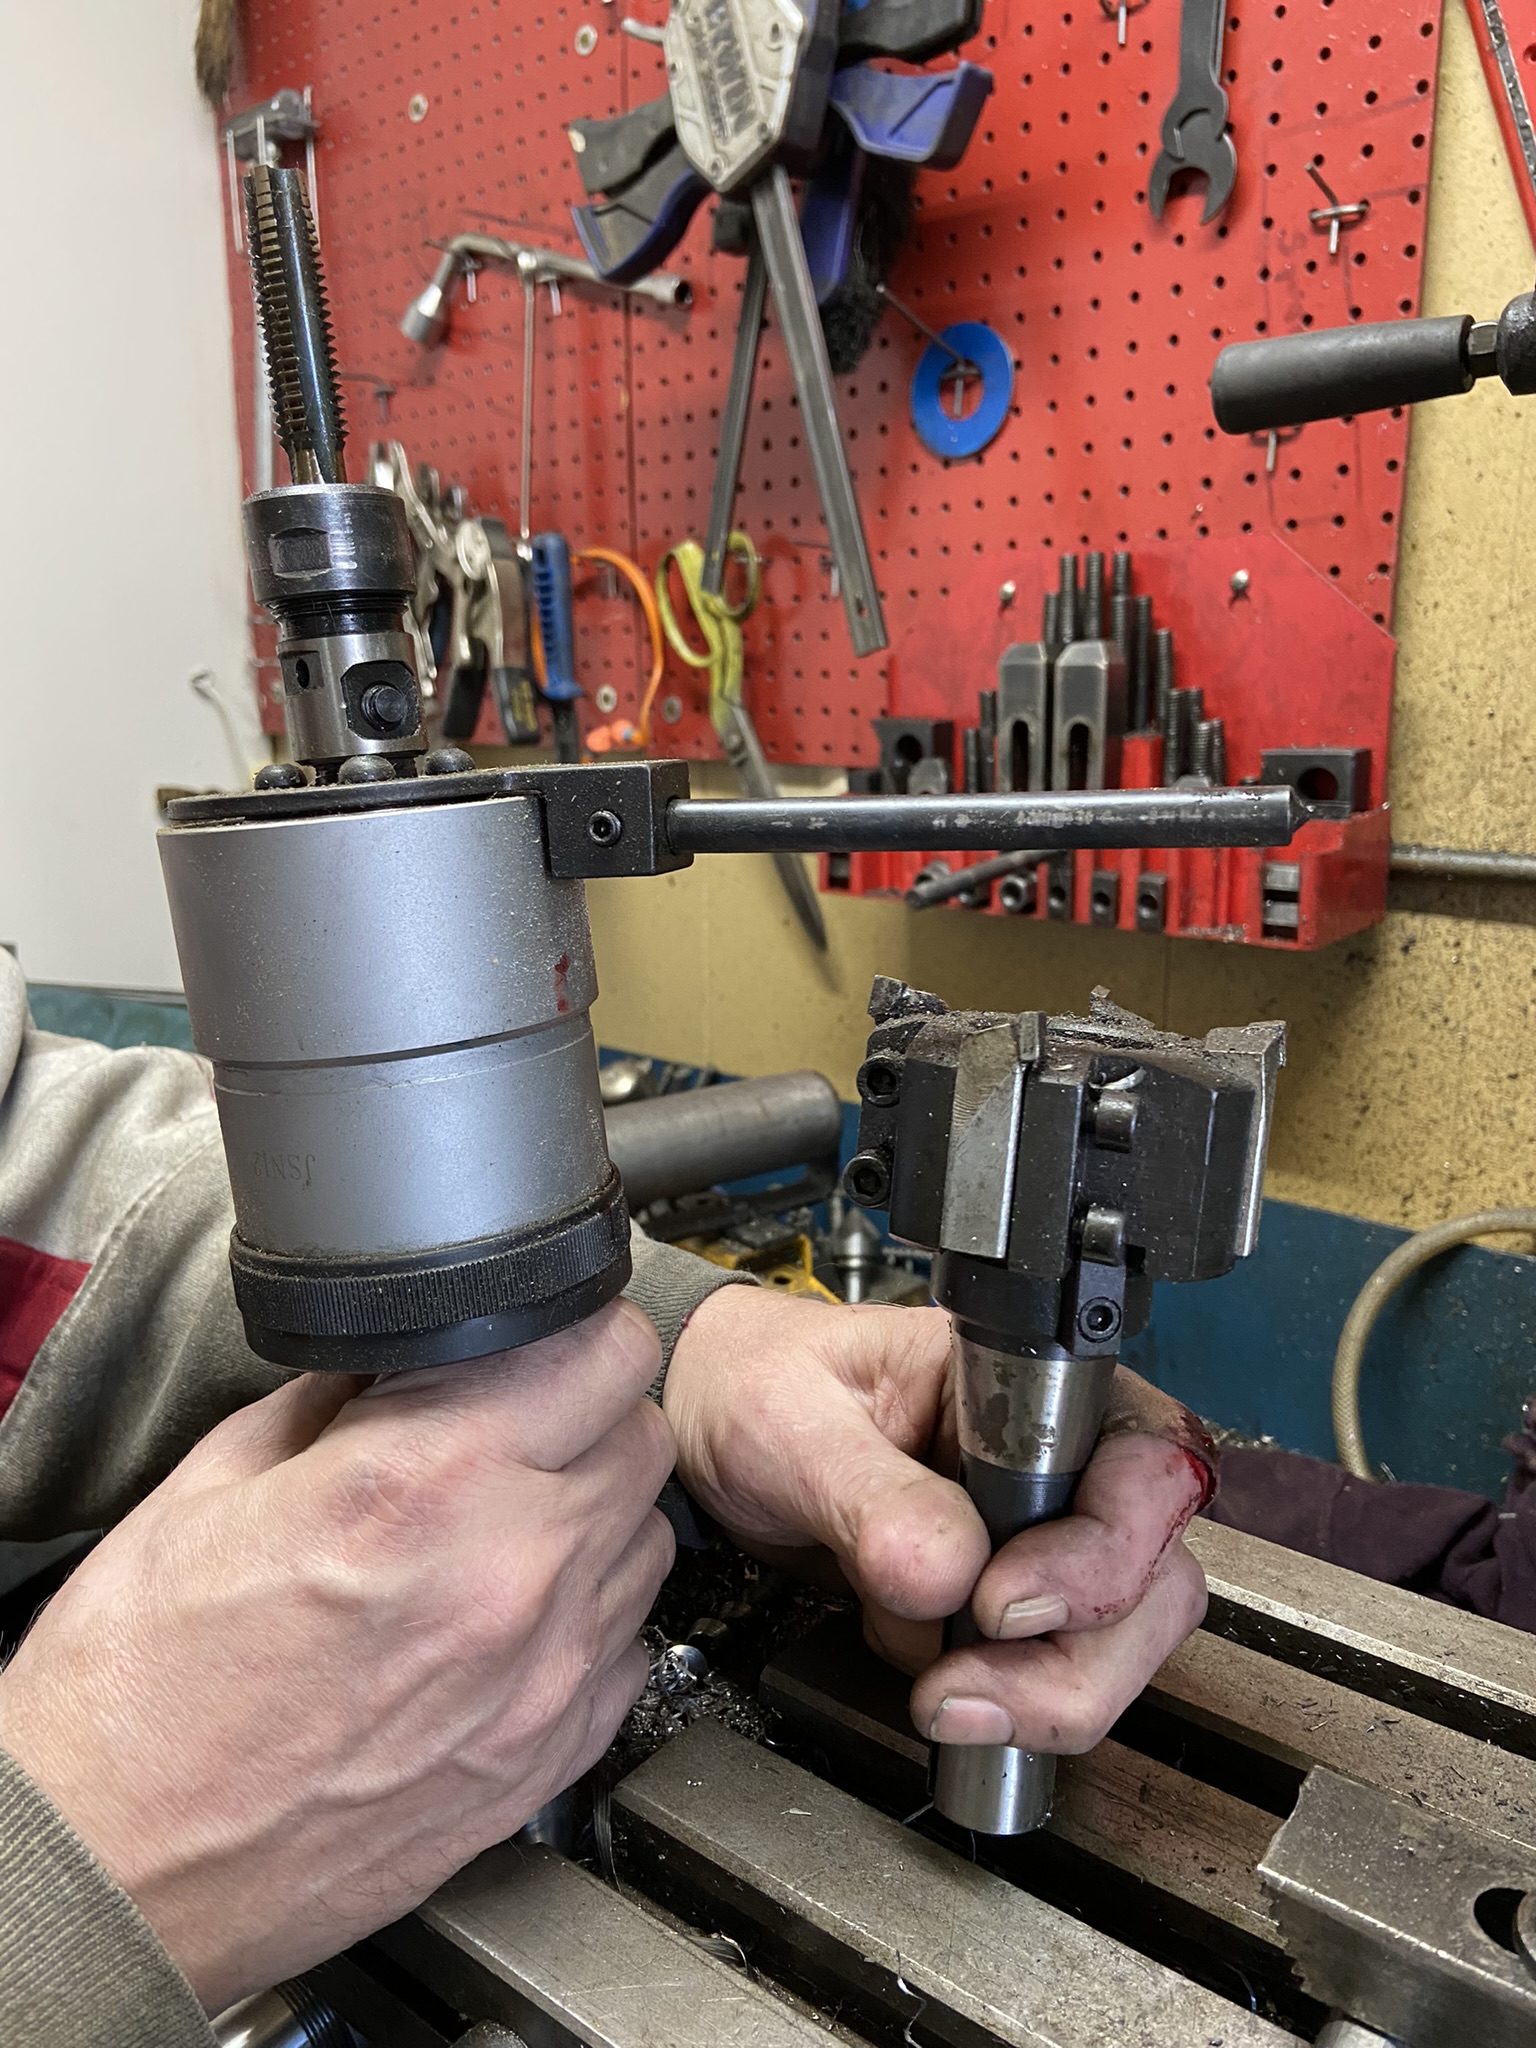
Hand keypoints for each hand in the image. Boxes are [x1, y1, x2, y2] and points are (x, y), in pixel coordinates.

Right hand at [0, 1299, 674, 2012]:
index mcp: (421, 1481)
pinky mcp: (547, 1761)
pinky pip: (629, 1648)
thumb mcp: (213, 1485)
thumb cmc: (136, 1694)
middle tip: (511, 1431)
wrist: (113, 1873)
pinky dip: (588, 1621)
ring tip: (502, 1529)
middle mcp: (509, 1573)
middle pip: (642, 1438)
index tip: (542, 1340)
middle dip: (587, 1416)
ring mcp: (542, 1679)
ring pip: (649, 1539)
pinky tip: (508, 1622)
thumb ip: (337, 1396)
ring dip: (596, 1515)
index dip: (577, 1329)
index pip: (606, 1351)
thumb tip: (404, 1351)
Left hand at [663, 1288, 1209, 1754]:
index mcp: (1028, 1377)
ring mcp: (1041, 1534)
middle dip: (1077, 1654)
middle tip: (966, 1683)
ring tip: (942, 1699)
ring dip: (1044, 1695)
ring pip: (1118, 1640)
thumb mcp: (793, 1422)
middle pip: (1154, 1574)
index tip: (1001, 1601)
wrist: (715, 1428)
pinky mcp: (1008, 1600)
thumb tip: (948, 1569)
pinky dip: (1006, 1705)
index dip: (1101, 1549)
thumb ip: (872, 1491)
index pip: (1143, 1463)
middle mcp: (1059, 1455)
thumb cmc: (759, 1383)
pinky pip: (1052, 1672)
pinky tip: (935, 1688)